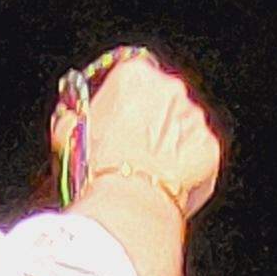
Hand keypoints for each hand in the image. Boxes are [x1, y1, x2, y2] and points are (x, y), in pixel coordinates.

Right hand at [62, 52, 221, 215]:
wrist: (128, 201)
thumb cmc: (95, 167)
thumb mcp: (68, 133)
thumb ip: (75, 116)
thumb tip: (72, 119)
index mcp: (134, 74)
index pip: (133, 81)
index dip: (125, 106)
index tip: (119, 125)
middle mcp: (170, 87)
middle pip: (162, 102)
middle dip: (151, 124)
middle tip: (134, 153)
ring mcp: (194, 116)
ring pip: (183, 128)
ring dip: (171, 145)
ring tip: (149, 174)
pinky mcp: (209, 146)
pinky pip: (199, 154)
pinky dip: (188, 168)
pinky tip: (167, 184)